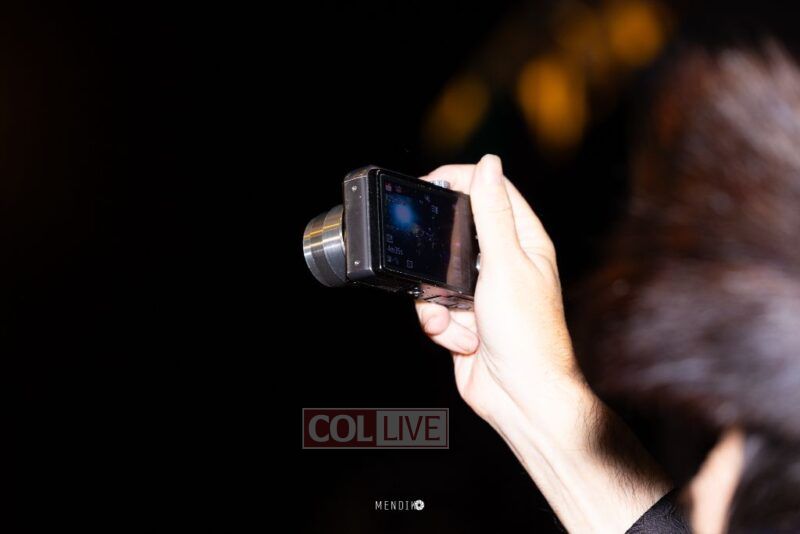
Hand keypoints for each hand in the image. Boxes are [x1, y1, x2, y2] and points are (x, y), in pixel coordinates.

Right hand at [416, 155, 576, 424]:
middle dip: (438, 253)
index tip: (430, 181)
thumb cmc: (527, 334)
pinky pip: (433, 306)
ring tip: (456, 321)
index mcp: (524, 242)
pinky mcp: (462, 319)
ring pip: (436, 274)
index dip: (461, 180)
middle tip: (425, 257)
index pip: (492, 191)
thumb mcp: (505, 266)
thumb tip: (488, 164)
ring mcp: (481, 293)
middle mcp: (503, 263)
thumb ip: (492, 215)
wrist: (520, 397)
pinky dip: (439, 325)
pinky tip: (460, 341)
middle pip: (455, 234)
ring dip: (437, 300)